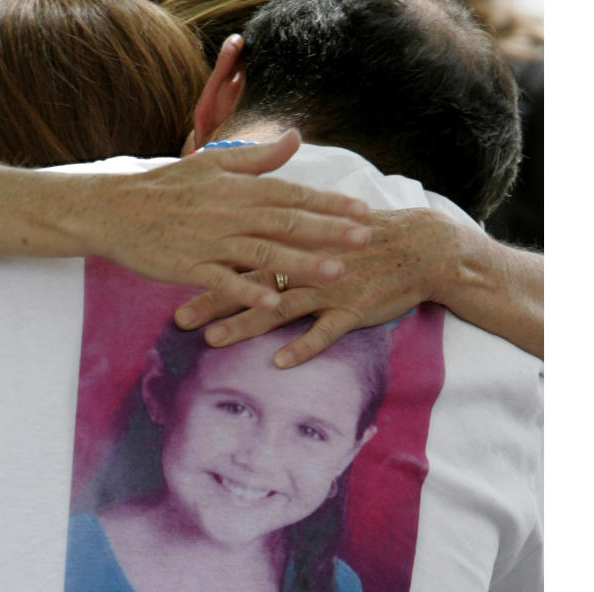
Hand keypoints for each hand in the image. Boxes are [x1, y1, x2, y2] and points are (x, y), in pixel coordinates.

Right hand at [88, 129, 371, 309]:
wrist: (115, 209)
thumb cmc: (165, 186)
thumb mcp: (211, 161)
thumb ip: (257, 156)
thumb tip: (295, 138)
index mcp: (238, 188)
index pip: (292, 193)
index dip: (329, 203)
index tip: (362, 210)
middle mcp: (229, 213)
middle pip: (286, 222)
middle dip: (328, 231)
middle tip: (365, 239)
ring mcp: (210, 241)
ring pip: (262, 253)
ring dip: (300, 264)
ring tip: (335, 272)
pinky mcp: (189, 267)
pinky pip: (223, 281)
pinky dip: (247, 292)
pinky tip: (273, 303)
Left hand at [174, 208, 470, 366]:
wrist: (420, 247)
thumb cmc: (366, 238)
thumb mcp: (324, 227)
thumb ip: (285, 235)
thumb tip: (250, 240)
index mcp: (296, 242)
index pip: (243, 254)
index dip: (209, 267)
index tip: (173, 276)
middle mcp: (307, 264)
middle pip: (251, 283)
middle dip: (213, 301)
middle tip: (178, 319)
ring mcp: (330, 287)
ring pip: (280, 308)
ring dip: (246, 324)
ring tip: (213, 340)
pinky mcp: (355, 309)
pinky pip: (326, 331)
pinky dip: (304, 346)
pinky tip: (280, 362)